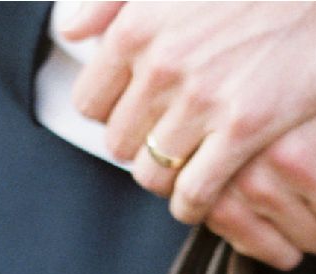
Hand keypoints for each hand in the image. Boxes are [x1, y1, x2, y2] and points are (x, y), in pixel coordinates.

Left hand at [63, 0, 315, 217]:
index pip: (92, 102)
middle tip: (166, 146)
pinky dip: (192, 204)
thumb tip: (71, 30)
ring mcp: (202, 99)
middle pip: (121, 143)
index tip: (135, 116)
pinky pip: (195, 192)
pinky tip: (202, 199)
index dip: (112, 114)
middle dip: (140, 147)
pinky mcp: (244, 128)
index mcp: (136, 27)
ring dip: (167, 179)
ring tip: (185, 172)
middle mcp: (161, 65)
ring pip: (153, 173)